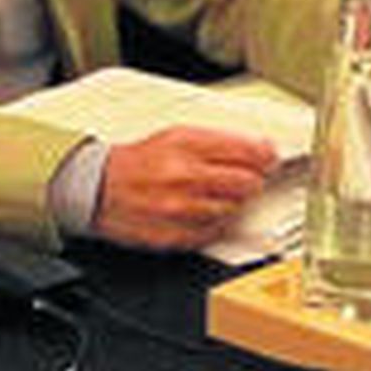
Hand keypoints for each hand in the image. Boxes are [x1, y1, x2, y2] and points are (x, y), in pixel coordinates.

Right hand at [93, 126, 276, 249]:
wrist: (99, 187)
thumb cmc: (140, 161)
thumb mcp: (177, 135)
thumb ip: (218, 141)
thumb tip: (257, 149)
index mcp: (188, 146)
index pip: (246, 151)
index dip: (265, 155)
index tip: (270, 158)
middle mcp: (186, 176)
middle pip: (247, 183)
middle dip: (254, 180)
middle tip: (250, 178)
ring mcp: (181, 209)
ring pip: (233, 209)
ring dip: (234, 202)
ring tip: (218, 194)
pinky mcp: (175, 235)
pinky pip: (215, 232)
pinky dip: (217, 223)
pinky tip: (205, 212)